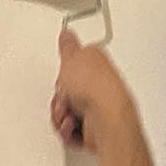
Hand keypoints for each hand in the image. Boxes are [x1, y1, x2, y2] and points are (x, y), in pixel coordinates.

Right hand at [50, 30, 139, 155]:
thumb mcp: (72, 56)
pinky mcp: (93, 129)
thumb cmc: (95, 88)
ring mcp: (97, 109)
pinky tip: (73, 125)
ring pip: (66, 113)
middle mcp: (99, 87)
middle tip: (64, 97)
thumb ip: (68, 45)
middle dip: (59, 98)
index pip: (76, 66)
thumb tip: (67, 34)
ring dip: (61, 116)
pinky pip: (71, 131)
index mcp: (97, 64)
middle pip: (68, 93)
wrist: (105, 119)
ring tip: (69, 114)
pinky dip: (68, 130)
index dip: (64, 72)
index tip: (62, 75)